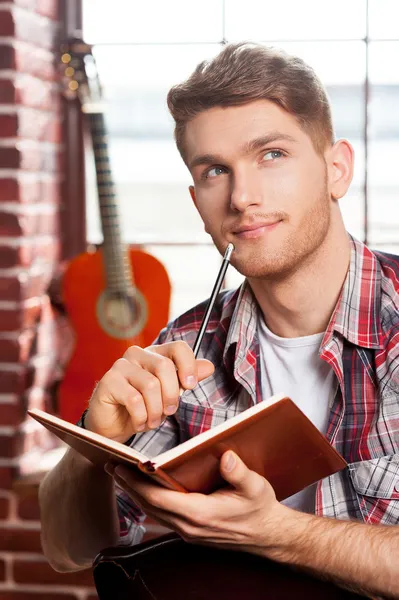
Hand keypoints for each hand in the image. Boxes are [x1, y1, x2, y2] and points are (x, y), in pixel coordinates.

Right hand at [84, 341, 213, 442]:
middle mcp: (137, 354)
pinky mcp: (109, 381)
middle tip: (168, 412)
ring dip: (155, 411)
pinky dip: (141, 417)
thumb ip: (187, 379)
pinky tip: (138, 422)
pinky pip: (134, 400)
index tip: (190, 386)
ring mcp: (121, 366)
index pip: (178, 347)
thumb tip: (209, 366)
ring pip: (150, 386)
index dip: (188, 366)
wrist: (113, 425)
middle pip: (165, 367)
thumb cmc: (142, 406)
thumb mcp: (169, 394)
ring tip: (152, 421)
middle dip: (171, 395)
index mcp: (155, 354)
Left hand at [109, 451, 291, 557]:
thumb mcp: (255, 487)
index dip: (137, 484)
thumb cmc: (260, 509)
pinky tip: (144, 488)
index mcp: (200, 514)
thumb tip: (225, 457)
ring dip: (136, 493)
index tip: (122, 468)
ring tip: (122, 474)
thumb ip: (239, 473)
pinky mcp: (190, 530)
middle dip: (129, 486)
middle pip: (149, 506)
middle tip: (112, 466)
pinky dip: (149, 500)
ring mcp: (188, 531)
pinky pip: (162, 515)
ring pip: (154, 512)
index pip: (159, 499)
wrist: (268, 535)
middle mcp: (189, 526)